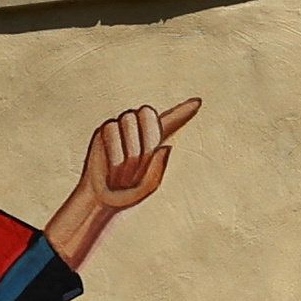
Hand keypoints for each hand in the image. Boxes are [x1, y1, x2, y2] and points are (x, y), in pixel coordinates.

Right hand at [44, 98, 200, 271]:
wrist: (101, 198)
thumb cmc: (127, 193)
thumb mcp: (147, 187)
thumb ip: (158, 170)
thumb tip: (164, 147)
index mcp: (155, 141)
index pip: (171, 121)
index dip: (183, 111)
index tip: (198, 102)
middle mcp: (138, 129)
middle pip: (148, 113)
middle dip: (146, 136)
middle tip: (140, 160)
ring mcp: (120, 127)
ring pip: (128, 120)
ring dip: (128, 149)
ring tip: (123, 168)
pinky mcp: (104, 130)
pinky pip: (111, 130)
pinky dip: (114, 151)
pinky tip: (111, 166)